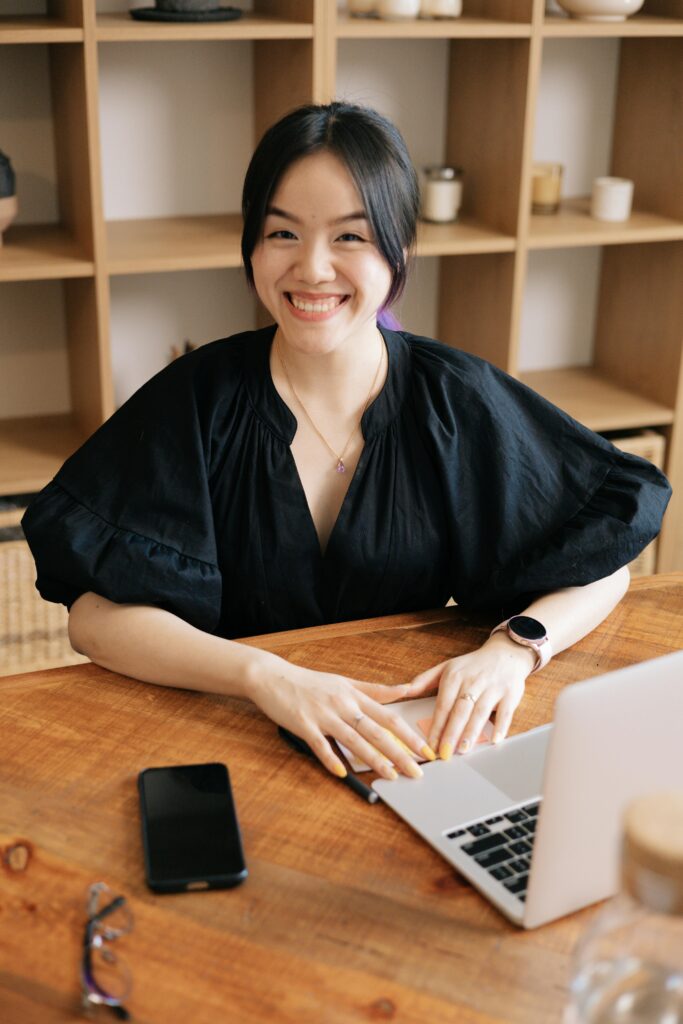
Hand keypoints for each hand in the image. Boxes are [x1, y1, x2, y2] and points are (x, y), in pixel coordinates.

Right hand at [249, 653, 435, 779]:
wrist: (273, 677)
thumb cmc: (309, 683)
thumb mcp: (345, 682)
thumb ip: (375, 690)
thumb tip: (404, 690)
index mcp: (354, 695)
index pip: (388, 717)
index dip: (409, 735)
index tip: (426, 750)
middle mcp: (343, 705)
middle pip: (376, 731)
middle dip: (399, 753)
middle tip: (417, 771)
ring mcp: (323, 715)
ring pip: (354, 740)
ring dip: (374, 760)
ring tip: (391, 776)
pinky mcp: (304, 725)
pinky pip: (320, 746)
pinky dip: (332, 760)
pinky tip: (343, 774)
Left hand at [405, 634, 535, 758]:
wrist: (505, 653)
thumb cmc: (472, 666)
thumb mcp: (446, 667)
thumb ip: (424, 680)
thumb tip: (403, 691)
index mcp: (454, 677)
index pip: (443, 705)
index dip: (436, 726)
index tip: (430, 744)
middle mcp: (473, 682)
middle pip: (460, 710)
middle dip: (451, 732)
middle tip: (445, 753)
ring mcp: (493, 687)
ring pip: (480, 712)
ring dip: (472, 732)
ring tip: (463, 749)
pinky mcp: (511, 693)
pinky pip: (505, 712)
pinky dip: (501, 726)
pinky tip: (494, 740)